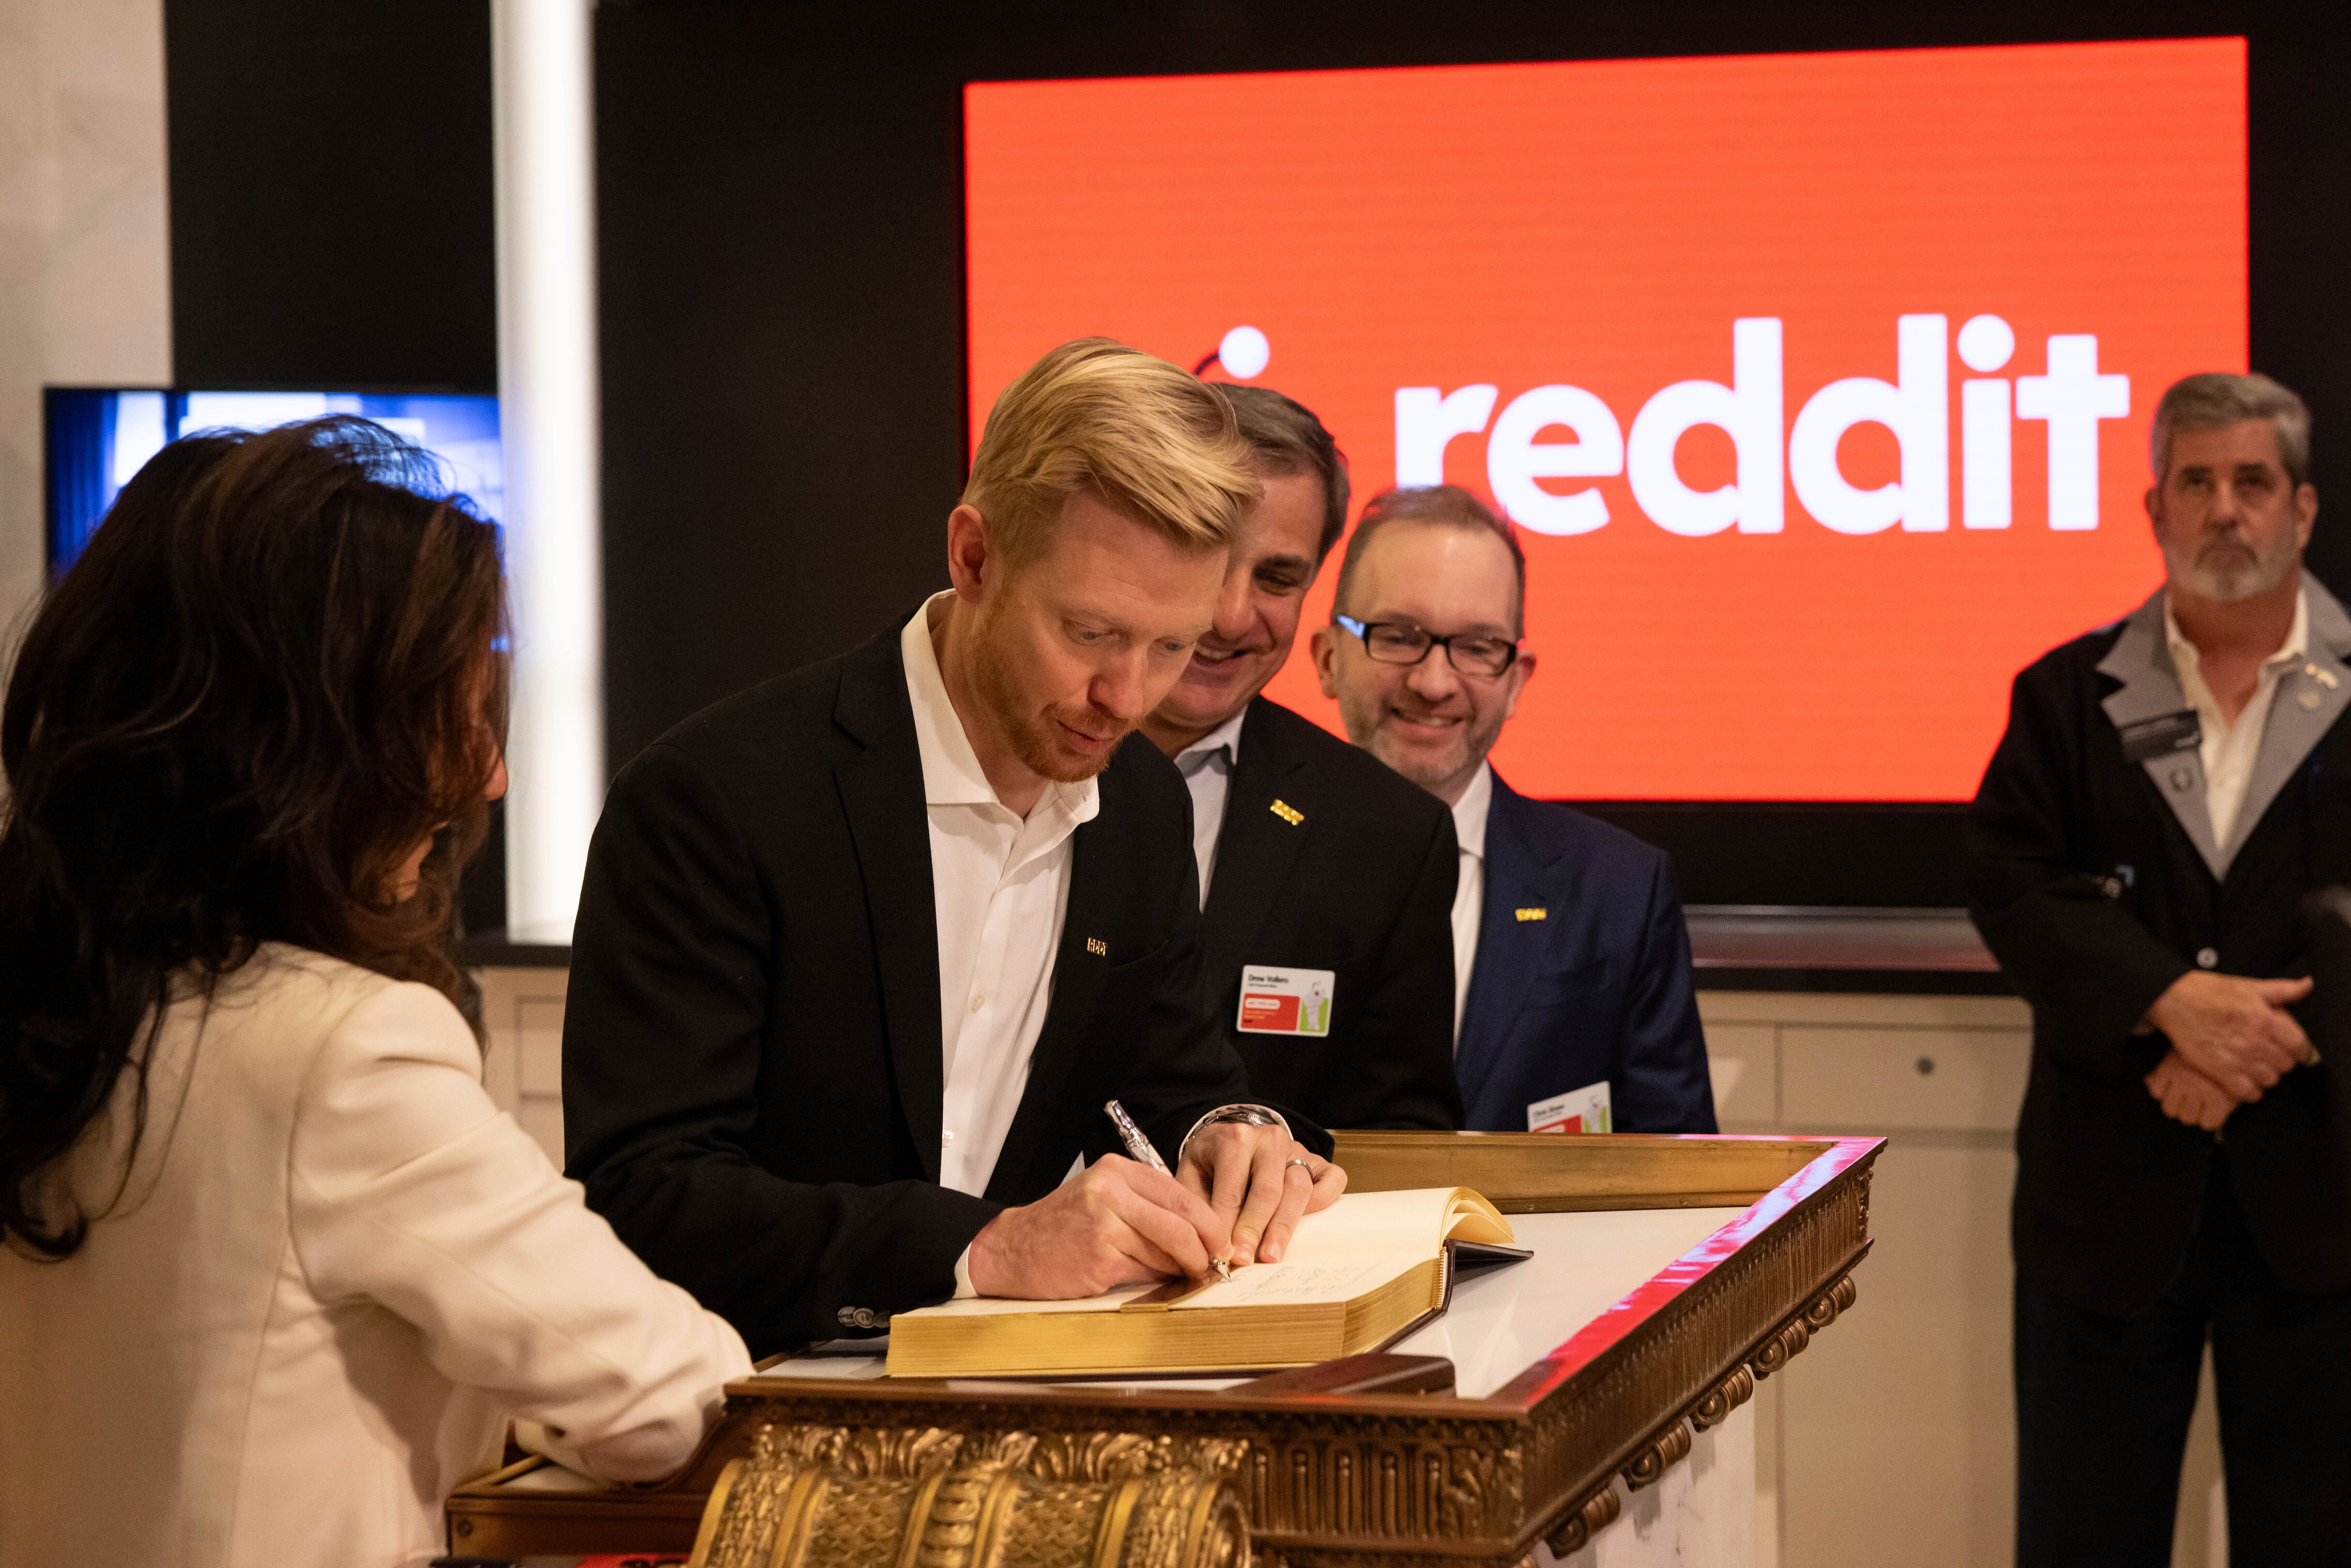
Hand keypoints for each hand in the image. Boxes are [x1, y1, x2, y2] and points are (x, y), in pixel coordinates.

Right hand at [965, 1155, 1227, 1299]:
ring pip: (1167, 1249)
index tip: (1222, 1243)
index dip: (1210, 1223)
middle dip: (1205, 1249)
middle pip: (1182, 1221)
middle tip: (1213, 1265)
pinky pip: (1145, 1271)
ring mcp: (1104, 1222)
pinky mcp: (1099, 1256)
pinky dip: (1155, 1280)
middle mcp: (1111, 1190)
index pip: (1181, 1195)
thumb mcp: (1105, 1200)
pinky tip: (1149, 1282)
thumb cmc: (1065, 1228)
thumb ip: (1148, 1209)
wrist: (1012, 1250)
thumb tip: (1200, 1239)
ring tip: (1179, 1275)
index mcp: (1117, 1171)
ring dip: (1180, 1268)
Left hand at [1177, 1121, 1345, 1265]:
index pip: (1232, 1188)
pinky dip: (1325, 1200)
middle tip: (1245, 1260)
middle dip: (1255, 1229)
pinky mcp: (1318, 1160)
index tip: (1222, 1255)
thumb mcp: (1191, 1176)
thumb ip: (1198, 1206)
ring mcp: (1297, 1149)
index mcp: (1235, 1139)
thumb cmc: (1211, 1164)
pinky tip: (1310, 1224)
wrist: (1233, 1138)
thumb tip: (1206, 1248)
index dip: (1227, 1225)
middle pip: (1267, 1190)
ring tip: (1271, 1256)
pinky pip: (1332, 1179)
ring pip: (1299, 1188)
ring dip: (1284, 1226)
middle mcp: (1269, 1139)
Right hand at [2143, 971, 2312, 1101]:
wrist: (2175, 1000)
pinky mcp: (2221, 1071)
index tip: (2293, 1049)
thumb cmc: (2211, 992)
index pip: (2300, 1046)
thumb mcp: (2250, 985)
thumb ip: (2283, 989)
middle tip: (2268, 1054)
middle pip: (2285, 1065)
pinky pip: (2249, 1092)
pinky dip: (2250, 1090)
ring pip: (2270, 1080)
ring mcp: (2238, 1058)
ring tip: (2255, 1065)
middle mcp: (2255, 1041)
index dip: (2299, 1049)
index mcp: (2266, 1019)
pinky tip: (2244, 1079)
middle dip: (2280, 1060)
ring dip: (2265, 1075)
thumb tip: (2307, 985)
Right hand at [2144, 1048, 2236, 1130]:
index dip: (2210, 1117)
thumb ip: (2232, 1101)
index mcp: (2219, 1096)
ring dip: (2175, 1104)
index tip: (2211, 1110)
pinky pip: (2156, 1092)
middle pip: (2188, 1119)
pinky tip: (2171, 1084)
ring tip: (2183, 1094)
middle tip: (2197, 1101)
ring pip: (2170, 1109)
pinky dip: (2160, 1089)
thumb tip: (2219, 1118)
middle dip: (2192, 1112)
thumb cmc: (2225, 1062)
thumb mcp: (2236, 1083)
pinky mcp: (2164, 1070)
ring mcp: (2180, 1080)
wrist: (2208, 1032)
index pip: (2208, 1124)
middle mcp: (2198, 1090)